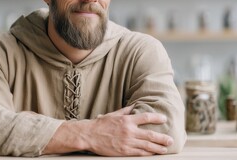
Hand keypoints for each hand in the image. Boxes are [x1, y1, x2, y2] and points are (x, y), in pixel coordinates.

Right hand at [42, 105, 173, 155]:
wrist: (89, 135)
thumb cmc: (100, 124)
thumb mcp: (113, 114)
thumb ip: (125, 111)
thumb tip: (135, 106)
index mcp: (126, 120)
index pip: (146, 117)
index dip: (157, 118)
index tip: (164, 119)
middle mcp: (129, 131)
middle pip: (150, 135)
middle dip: (162, 138)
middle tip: (170, 140)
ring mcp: (127, 142)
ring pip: (147, 146)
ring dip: (158, 148)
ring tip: (165, 149)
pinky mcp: (124, 151)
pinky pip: (139, 153)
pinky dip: (148, 153)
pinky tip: (153, 154)